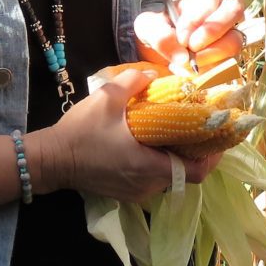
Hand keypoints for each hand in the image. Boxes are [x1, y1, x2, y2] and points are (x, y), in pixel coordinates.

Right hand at [26, 69, 218, 202]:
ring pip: (167, 177)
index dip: (212, 156)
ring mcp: (135, 193)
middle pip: (183, 174)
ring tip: (174, 133)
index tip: (216, 137)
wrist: (49, 160)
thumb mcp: (107, 99)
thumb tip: (152, 73)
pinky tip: (151, 144)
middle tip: (195, 127)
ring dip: (173, 158)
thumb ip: (134, 81)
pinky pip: (151, 179)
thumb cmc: (80, 132)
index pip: (196, 172)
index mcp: (150, 167)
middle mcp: (147, 186)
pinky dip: (157, 164)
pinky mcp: (124, 193)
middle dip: (192, 152)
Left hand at [134, 0, 246, 74]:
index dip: (196, 20)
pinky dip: (210, 73)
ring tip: (189, 64)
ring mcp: (228, 36)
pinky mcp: (228, 59)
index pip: (209, 0)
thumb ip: (159, 35)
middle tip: (192, 47)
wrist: (157, 55)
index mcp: (200, 0)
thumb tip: (183, 57)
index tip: (181, 37)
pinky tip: (191, 73)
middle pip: (234, 10)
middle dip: (212, 31)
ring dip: (211, 56)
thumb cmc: (156, 33)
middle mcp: (220, 14)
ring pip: (234, 41)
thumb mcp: (146, 28)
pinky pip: (229, 65)